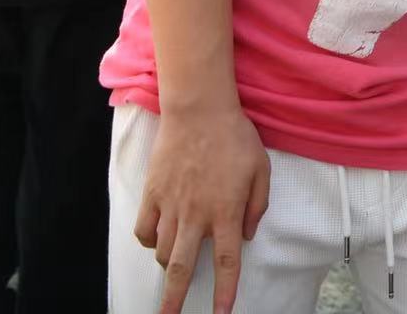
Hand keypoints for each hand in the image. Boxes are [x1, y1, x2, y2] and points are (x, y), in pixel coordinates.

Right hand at [132, 106, 270, 313]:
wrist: (199, 111)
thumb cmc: (236, 137)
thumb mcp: (261, 169)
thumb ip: (257, 206)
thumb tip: (246, 236)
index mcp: (226, 212)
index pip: (226, 262)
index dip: (225, 291)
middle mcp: (196, 215)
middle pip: (181, 268)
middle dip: (174, 299)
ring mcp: (171, 206)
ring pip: (162, 252)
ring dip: (167, 266)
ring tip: (172, 271)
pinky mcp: (152, 194)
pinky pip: (144, 230)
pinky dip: (150, 241)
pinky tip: (158, 240)